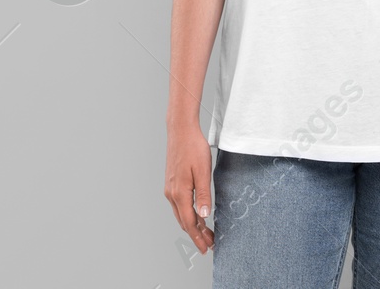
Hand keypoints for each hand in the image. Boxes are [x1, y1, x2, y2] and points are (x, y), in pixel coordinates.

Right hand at [164, 125, 214, 254]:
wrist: (181, 132)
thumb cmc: (193, 148)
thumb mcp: (203, 171)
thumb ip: (204, 194)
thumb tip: (204, 215)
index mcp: (179, 193)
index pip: (189, 222)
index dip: (198, 237)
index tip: (207, 247)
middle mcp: (171, 194)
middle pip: (184, 221)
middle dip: (196, 235)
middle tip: (210, 244)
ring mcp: (170, 189)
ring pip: (181, 214)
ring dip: (193, 226)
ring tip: (206, 234)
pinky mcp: (172, 184)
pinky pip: (180, 205)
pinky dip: (188, 215)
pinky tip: (196, 216)